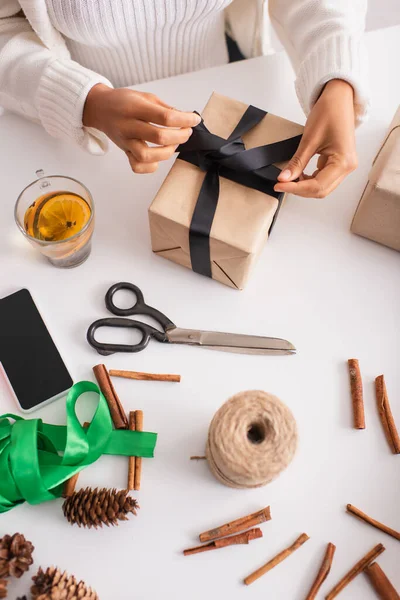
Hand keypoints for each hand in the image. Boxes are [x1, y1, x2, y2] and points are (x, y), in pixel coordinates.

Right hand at [83, 84, 200, 172]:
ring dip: (167, 152)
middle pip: (159, 137)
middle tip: (186, 132)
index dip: (184, 120)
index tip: (194, 119)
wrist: (99, 108)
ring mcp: (125, 141)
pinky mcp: (124, 151)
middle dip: (179, 136)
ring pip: (147, 156)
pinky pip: (137, 166)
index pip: (165, 117)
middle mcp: (129, 126)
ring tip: (173, 144)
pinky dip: (150, 166)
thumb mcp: (144, 96)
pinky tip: (157, 158)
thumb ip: (164, 108)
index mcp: (135, 108)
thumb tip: (183, 118)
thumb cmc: (123, 101)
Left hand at [274, 79, 357, 197]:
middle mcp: (347, 167)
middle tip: (281, 184)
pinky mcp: (339, 163)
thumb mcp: (309, 139)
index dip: (296, 188)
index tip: (279, 185)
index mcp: (344, 162)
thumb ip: (297, 162)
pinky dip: (309, 180)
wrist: (338, 98)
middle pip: (321, 190)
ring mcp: (344, 166)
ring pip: (322, 187)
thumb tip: (283, 179)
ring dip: (304, 186)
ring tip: (288, 179)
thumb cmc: (329, 112)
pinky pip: (323, 178)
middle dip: (300, 189)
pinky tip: (298, 175)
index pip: (317, 186)